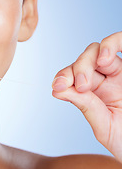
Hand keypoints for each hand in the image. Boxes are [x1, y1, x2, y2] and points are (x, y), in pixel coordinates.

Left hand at [52, 32, 121, 161]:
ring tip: (95, 70)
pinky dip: (112, 43)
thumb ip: (84, 105)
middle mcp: (107, 79)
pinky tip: (104, 58)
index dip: (63, 76)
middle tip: (82, 86)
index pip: (73, 75)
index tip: (57, 87)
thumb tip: (56, 89)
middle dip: (78, 69)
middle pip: (84, 59)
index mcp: (94, 93)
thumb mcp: (104, 125)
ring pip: (100, 49)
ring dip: (92, 56)